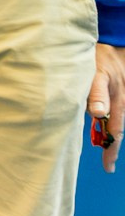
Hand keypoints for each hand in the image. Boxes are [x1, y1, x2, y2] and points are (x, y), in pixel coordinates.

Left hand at [90, 43, 124, 172]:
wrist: (112, 47)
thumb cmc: (101, 59)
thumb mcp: (97, 74)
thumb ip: (96, 93)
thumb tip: (98, 114)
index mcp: (117, 102)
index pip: (115, 131)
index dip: (111, 150)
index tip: (108, 168)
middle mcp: (120, 103)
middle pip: (116, 130)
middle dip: (112, 148)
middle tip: (109, 166)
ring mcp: (118, 100)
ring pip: (114, 122)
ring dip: (109, 136)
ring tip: (105, 153)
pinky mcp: (114, 97)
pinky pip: (112, 114)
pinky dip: (107, 124)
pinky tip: (101, 130)